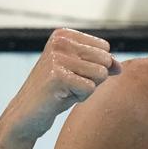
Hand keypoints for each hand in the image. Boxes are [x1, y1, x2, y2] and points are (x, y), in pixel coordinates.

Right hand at [1, 28, 121, 140]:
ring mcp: (57, 57)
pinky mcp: (57, 76)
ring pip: (101, 74)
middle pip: (105, 59)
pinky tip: (61, 97)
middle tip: (69, 84)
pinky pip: (91, 88)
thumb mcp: (83, 73)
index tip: (72, 73)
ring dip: (87, 88)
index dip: (94, 66)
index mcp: (64, 34)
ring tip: (66, 90)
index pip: (105, 48)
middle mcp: (60, 41)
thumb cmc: (57, 92)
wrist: (27, 114)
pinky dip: (80, 97)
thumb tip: (120, 67)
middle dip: (93, 78)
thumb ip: (104, 65)